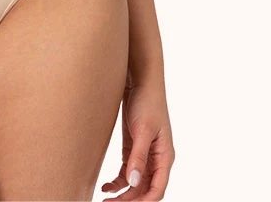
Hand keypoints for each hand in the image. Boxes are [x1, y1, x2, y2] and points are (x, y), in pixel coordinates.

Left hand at [101, 76, 174, 199]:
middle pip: (144, 189)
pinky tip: (106, 187)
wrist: (139, 80)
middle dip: (129, 200)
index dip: (144, 201)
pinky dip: (118, 182)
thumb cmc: (147, 102)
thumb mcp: (142, 129)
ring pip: (135, 183)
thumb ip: (138, 156)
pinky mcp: (132, 148)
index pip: (157, 189)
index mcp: (165, 156)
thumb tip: (133, 182)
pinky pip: (127, 172)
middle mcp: (156, 159)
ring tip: (105, 201)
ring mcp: (144, 154)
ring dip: (123, 194)